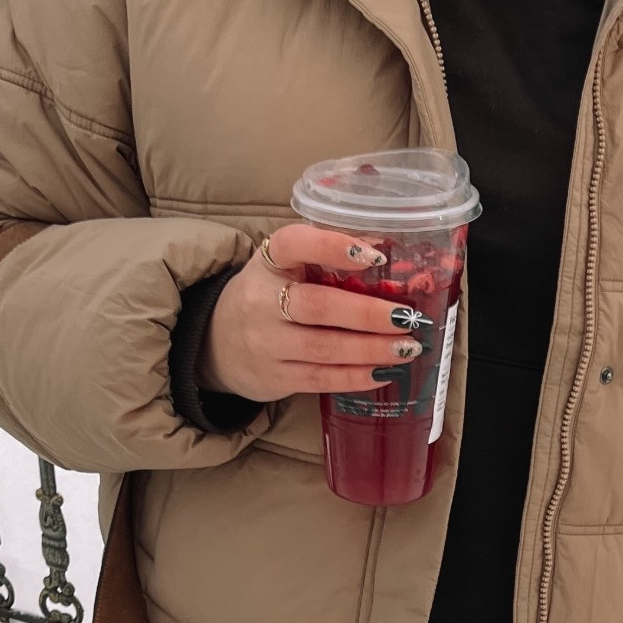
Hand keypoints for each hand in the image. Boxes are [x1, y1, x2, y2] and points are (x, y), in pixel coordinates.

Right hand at [199, 223, 429, 402]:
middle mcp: (261, 301)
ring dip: (370, 349)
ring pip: (323, 348)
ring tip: (406, 348)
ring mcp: (266, 343)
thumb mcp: (282, 267)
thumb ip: (323, 258)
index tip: (374, 255)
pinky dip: (355, 377)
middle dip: (368, 314)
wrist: (216, 344)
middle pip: (318, 306)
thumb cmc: (266, 297)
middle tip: (405, 317)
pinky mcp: (274, 377)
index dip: (333, 247)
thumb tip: (386, 248)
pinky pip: (320, 379)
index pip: (294, 244)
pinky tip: (383, 371)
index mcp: (267, 262)